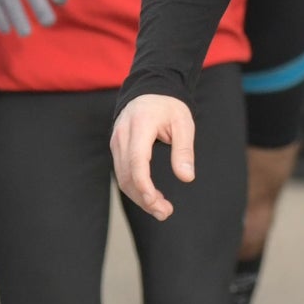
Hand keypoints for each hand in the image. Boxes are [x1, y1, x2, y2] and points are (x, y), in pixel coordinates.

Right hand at [111, 91, 197, 219]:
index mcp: (140, 125)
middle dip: (144, 198)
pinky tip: (152, 196)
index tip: (155, 202)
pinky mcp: (117, 148)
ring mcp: (116, 142)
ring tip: (161, 209)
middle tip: (165, 213)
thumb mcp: (184, 123)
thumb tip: (187, 177)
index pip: (137, 161)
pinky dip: (136, 188)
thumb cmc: (169, 107)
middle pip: (128, 175)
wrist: (150, 91)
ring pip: (122, 178)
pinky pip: (123, 173)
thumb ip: (184, 150)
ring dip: (140, 197)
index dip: (144, 185)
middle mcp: (123, 135)